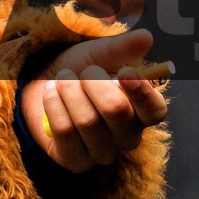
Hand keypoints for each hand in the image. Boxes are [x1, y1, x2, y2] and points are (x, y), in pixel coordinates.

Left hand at [20, 29, 168, 171]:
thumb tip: (147, 37)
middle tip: (81, 70)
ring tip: (62, 79)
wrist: (44, 83)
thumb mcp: (100, 54)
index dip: (141, 92)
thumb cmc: (80, 70)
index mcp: (142, 112)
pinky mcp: (75, 161)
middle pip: (116, 112)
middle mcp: (127, 137)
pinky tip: (50, 93)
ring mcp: (102, 152)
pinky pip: (65, 133)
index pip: (155, 111)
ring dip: (69, 91)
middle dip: (92, 83)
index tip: (124, 71)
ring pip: (87, 122)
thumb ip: (122, 48)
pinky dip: (54, 106)